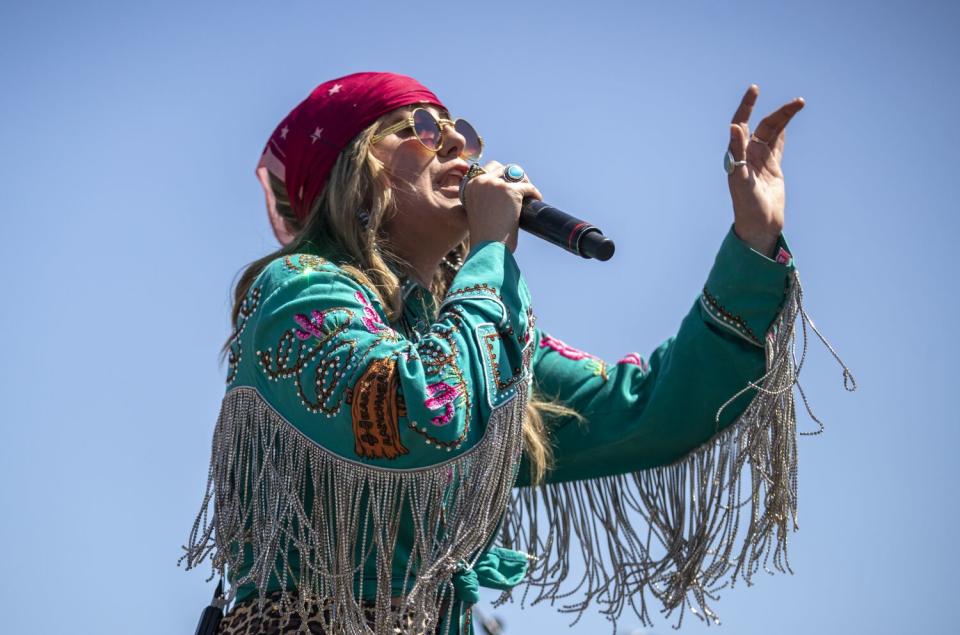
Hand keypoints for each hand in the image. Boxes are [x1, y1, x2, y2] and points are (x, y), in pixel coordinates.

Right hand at [462, 160, 542, 252]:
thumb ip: (486, 198)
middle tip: (522, 187)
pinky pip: (528, 187)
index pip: (488, 169)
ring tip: (529, 194)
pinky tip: (537, 199)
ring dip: (524, 182)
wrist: (488, 246)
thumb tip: (504, 192)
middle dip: (513, 175)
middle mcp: (481, 181)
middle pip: (502, 167)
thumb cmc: (484, 235)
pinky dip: (534, 193)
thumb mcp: (479, 211)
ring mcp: (495, 184)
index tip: (510, 183)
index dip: (501, 175)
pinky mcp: (510, 190)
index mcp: (469, 185)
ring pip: (516, 174)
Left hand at [727, 85, 804, 256]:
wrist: (758, 225)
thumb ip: (737, 153)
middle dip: (778, 113)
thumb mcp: (742, 179)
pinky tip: (787, 121)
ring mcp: (761, 160)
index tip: (755, 90)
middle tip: (798, 102)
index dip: (746, 106)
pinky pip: (778, 145)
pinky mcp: (772, 168)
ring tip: (799, 104)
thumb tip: (734, 127)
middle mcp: (748, 154)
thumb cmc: (746, 206)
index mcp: (738, 155)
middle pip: (763, 126)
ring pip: (773, 133)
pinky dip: (782, 132)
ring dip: (784, 119)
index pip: (741, 123)